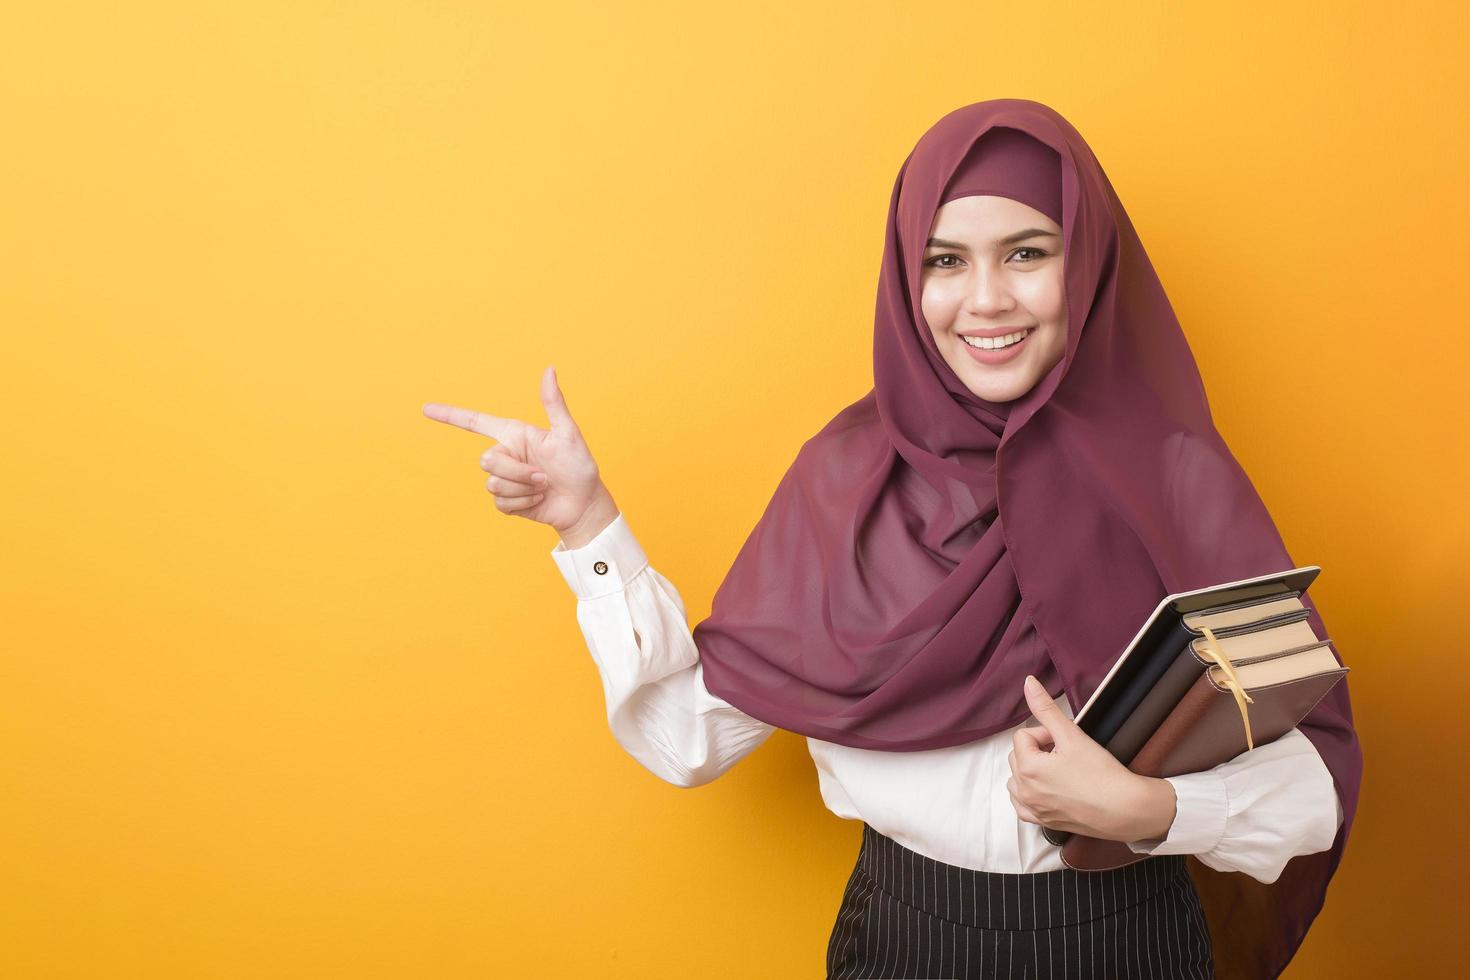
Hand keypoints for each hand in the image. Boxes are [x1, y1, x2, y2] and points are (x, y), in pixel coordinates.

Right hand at [423, 366, 616, 539]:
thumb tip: (549, 369)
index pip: (476, 422)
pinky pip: (501, 503)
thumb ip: (554, 403)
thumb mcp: (568, 434)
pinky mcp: (507, 501)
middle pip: (487, 460)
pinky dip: (523, 504)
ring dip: (523, 489)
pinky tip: (538, 501)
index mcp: (515, 435)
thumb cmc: (579, 467)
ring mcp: (505, 479)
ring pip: (493, 484)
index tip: (426, 408)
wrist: (584, 505)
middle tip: (544, 476)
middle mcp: (507, 454)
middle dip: (516, 472)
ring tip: (543, 487)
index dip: (450, 415)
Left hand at [1006, 675, 1176, 842]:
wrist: (1126, 809)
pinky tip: (1049, 789)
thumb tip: (1028, 683)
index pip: (1023, 736)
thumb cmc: (1102, 774)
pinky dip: (1030, 794)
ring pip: (1018, 779)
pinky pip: (1022, 805)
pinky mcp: (1043, 822)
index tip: (1067, 742)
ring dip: (1032, 771)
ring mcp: (1033, 809)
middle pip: (1019, 756)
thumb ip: (1046, 708)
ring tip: (1060, 770)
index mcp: (1027, 768)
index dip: (1045, 734)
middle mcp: (1024, 791)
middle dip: (1039, 750)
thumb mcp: (1072, 735)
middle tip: (1066, 754)